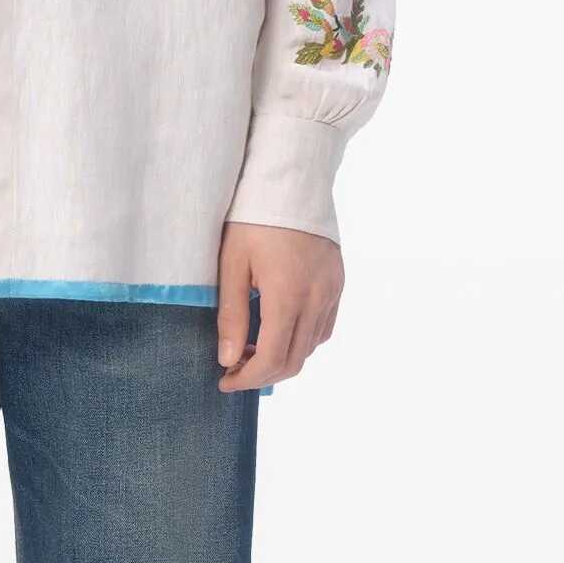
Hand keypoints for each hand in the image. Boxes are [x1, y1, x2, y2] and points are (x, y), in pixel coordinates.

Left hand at [216, 222, 342, 392]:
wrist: (291, 181)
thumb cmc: (254, 218)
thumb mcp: (232, 264)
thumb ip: (231, 315)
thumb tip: (228, 359)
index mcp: (287, 295)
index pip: (271, 358)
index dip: (247, 378)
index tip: (225, 380)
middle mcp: (316, 299)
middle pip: (294, 360)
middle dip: (263, 374)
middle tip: (235, 369)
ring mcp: (332, 291)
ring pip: (311, 346)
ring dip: (283, 357)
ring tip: (252, 348)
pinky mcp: (338, 283)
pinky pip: (324, 326)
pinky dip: (302, 339)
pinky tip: (279, 330)